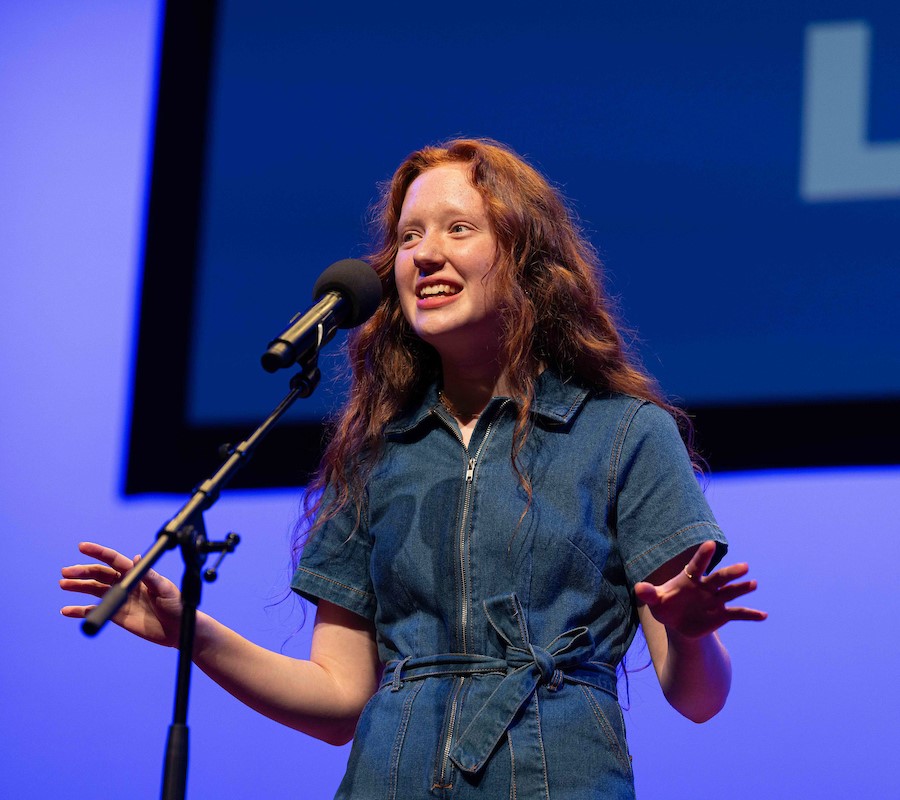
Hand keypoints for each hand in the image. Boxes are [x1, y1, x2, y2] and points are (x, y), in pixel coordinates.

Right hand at [59, 541, 182, 646]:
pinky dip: (79, 610)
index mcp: (137, 574)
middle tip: (66, 571)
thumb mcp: (165, 588)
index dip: (98, 552)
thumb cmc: (177, 605)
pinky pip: (94, 610)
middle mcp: (126, 584)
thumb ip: (150, 576)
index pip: (114, 560)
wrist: (178, 629)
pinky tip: (66, 610)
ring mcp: (120, 599)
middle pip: (99, 574)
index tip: (82, 546)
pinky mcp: (116, 615)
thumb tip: (137, 557)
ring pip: (94, 589)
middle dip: (82, 571)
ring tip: (63, 584)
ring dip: (78, 586)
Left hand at [633, 540, 766, 638]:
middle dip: (730, 573)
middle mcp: (706, 586)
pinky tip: (763, 615)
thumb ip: (649, 593)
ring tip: (753, 584)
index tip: (710, 544)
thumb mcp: (655, 601)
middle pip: (719, 578)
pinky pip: (738, 613)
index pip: (696, 565)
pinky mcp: (722, 614)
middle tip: (744, 567)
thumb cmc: (665, 605)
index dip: (702, 556)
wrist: (677, 622)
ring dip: (742, 589)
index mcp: (689, 579)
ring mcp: (716, 600)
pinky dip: (750, 614)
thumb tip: (638, 588)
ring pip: (731, 592)